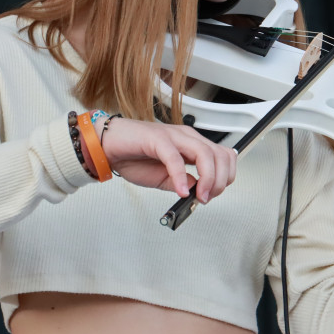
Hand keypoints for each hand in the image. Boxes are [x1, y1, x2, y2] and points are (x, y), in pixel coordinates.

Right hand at [93, 117, 236, 202]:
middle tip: (206, 198)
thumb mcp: (165, 179)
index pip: (224, 156)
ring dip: (207, 179)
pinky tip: (180, 190)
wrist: (108, 147)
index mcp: (192, 144)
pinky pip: (175, 157)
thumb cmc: (134, 157)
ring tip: (198, 196)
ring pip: (204, 154)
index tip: (213, 194)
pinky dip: (181, 176)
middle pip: (219, 155)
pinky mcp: (157, 139)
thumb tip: (200, 191)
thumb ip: (183, 183)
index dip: (225, 177)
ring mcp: (173, 136)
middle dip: (219, 181)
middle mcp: (187, 137)